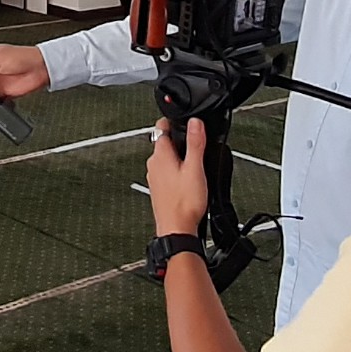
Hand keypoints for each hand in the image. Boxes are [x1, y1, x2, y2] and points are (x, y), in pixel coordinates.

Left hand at [145, 118, 207, 238]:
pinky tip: (188, 182)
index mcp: (160, 154)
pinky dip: (177, 172)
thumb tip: (194, 122)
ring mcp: (154, 177)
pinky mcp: (158, 189)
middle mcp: (153, 164)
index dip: (175, 121)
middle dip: (180, 141)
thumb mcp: (196, 168)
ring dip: (179, 158)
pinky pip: (167, 173)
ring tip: (195, 166)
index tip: (186, 122)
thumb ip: (195, 142)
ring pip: (166, 159)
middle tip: (197, 146)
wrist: (176, 229)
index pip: (162, 126)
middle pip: (165, 143)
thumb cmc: (184, 203)